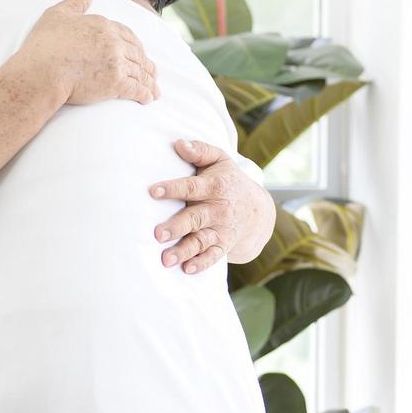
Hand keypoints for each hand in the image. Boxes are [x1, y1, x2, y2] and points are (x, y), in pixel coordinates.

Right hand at [13, 0, 158, 105]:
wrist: (42, 71)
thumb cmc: (45, 44)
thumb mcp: (58, 14)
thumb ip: (76, 2)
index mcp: (103, 26)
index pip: (127, 35)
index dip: (135, 45)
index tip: (139, 52)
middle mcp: (114, 43)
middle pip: (137, 54)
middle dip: (146, 64)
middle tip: (151, 73)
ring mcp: (117, 63)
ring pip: (140, 72)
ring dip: (149, 81)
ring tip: (154, 90)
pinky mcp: (116, 84)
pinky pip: (137, 89)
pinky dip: (145, 94)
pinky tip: (148, 99)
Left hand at [149, 139, 276, 273]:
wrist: (258, 210)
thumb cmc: (228, 180)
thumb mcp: (220, 160)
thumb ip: (199, 150)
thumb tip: (178, 143)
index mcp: (214, 187)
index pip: (191, 187)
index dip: (173, 189)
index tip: (153, 191)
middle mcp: (218, 210)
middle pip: (195, 218)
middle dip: (176, 227)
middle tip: (157, 234)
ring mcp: (221, 230)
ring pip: (201, 241)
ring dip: (184, 251)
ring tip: (166, 259)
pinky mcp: (224, 245)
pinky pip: (213, 256)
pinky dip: (202, 264)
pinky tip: (187, 269)